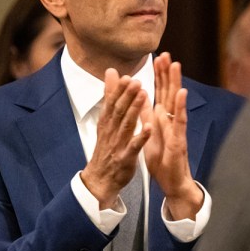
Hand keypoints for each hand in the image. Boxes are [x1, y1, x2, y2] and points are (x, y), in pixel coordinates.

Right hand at [80, 70, 149, 208]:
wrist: (100, 178)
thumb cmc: (106, 147)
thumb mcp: (106, 120)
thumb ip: (110, 96)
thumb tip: (111, 72)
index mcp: (107, 122)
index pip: (112, 103)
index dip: (119, 90)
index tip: (127, 76)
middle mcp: (111, 131)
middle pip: (119, 111)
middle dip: (127, 95)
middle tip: (136, 81)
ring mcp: (118, 145)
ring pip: (126, 124)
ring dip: (134, 109)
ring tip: (143, 95)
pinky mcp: (125, 158)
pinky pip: (134, 146)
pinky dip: (141, 136)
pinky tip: (149, 126)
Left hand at [142, 53, 201, 218]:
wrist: (172, 182)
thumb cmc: (163, 159)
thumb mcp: (149, 133)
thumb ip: (146, 115)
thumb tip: (142, 97)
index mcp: (161, 118)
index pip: (160, 92)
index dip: (159, 75)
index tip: (158, 57)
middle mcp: (170, 120)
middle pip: (169, 92)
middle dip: (167, 73)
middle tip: (166, 54)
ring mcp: (176, 129)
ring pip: (176, 102)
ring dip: (176, 83)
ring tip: (176, 66)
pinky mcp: (179, 140)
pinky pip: (180, 121)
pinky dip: (181, 107)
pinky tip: (181, 94)